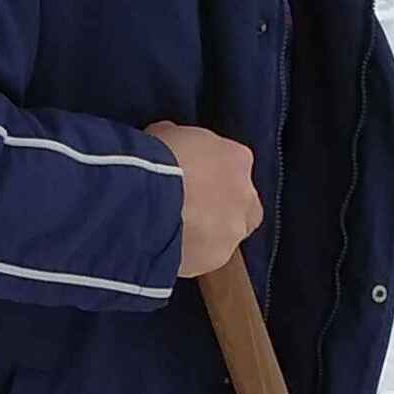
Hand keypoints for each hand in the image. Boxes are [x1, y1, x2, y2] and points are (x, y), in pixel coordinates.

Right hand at [146, 121, 261, 278]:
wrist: (147, 199)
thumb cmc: (156, 158)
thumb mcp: (165, 134)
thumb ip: (178, 141)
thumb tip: (171, 145)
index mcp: (238, 158)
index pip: (234, 166)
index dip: (211, 174)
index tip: (192, 179)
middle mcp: (246, 195)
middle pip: (241, 204)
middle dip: (221, 207)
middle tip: (190, 209)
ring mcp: (234, 230)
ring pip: (225, 234)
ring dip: (206, 234)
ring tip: (173, 232)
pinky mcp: (217, 259)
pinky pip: (205, 257)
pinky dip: (190, 254)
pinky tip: (166, 248)